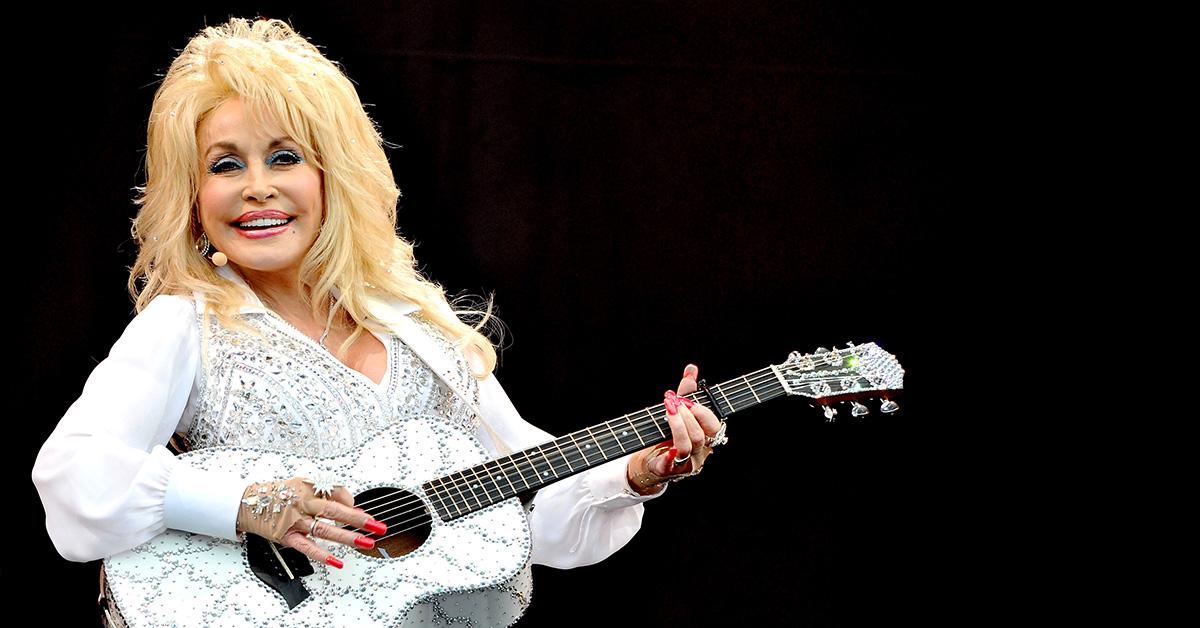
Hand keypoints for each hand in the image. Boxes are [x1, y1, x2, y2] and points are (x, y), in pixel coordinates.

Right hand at [236, 476, 386, 568]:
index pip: (336, 492)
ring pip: (324, 529)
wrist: (248, 502)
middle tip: (377, 525)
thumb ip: (327, 490)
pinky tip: (337, 561)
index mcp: (308, 487)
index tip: (363, 511)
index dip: (351, 501)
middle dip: (359, 519)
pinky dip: (322, 554)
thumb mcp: (303, 483)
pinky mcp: (286, 536)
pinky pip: (307, 547)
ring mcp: (294, 521)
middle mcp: (303, 503)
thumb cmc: (279, 494)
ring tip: (366, 543)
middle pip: (335, 510)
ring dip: (347, 537)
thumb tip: (351, 502)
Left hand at [626, 364, 724, 494]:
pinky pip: (670, 463)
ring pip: (687, 446)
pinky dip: (669, 454)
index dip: (702, 411)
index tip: (686, 399)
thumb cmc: (668, 435)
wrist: (649, 461)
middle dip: (688, 416)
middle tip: (673, 402)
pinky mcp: (668, 471)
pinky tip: (665, 446)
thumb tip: (691, 369)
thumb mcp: (678, 412)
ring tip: (667, 410)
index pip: (714, 426)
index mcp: (706, 438)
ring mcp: (685, 463)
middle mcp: (700, 453)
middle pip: (701, 436)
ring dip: (677, 425)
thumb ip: (687, 393)